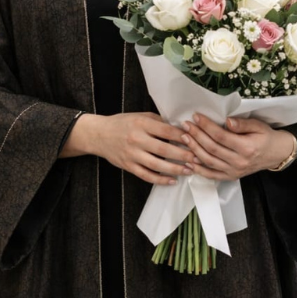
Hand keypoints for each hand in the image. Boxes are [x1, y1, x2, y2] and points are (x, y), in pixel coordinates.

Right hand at [61, 112, 194, 185]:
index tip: (194, 139)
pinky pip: (146, 175)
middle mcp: (136, 139)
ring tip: (189, 171)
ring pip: (156, 165)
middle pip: (163, 149)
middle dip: (182, 155)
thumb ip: (158, 122)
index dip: (181, 136)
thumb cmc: (122, 123)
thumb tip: (180, 128)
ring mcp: (131, 154)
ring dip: (175, 169)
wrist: (99, 134)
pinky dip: (160, 180)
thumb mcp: (140, 116)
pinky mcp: (128, 166)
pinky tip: (172, 181)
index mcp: (140, 124)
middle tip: (197, 158)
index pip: (165, 131)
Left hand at [180, 114, 295, 180]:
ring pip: (209, 161)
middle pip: (212, 148)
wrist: (276, 154)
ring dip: (194, 150)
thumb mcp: (258, 126)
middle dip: (196, 136)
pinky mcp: (231, 177)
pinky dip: (199, 170)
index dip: (207, 126)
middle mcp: (239, 161)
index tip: (196, 116)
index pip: (221, 136)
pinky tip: (188, 161)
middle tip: (185, 125)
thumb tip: (227, 120)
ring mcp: (234, 171)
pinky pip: (212, 175)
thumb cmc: (266, 137)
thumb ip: (242, 124)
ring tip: (184, 138)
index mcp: (246, 147)